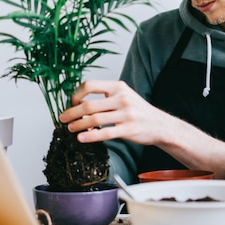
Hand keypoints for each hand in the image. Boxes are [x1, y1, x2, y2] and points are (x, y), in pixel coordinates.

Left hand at [59, 79, 224, 177]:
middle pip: (89, 105)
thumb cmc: (139, 111)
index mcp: (119, 87)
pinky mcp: (128, 129)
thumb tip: (80, 102)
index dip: (76, 94)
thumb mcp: (125, 96)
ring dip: (78, 125)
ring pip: (95, 119)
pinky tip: (81, 138)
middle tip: (63, 119)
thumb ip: (106, 97)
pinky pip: (105, 133)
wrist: (160, 125)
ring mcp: (126, 114)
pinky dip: (90, 136)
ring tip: (70, 129)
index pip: (90, 85)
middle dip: (72, 113)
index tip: (71, 103)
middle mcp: (122, 98)